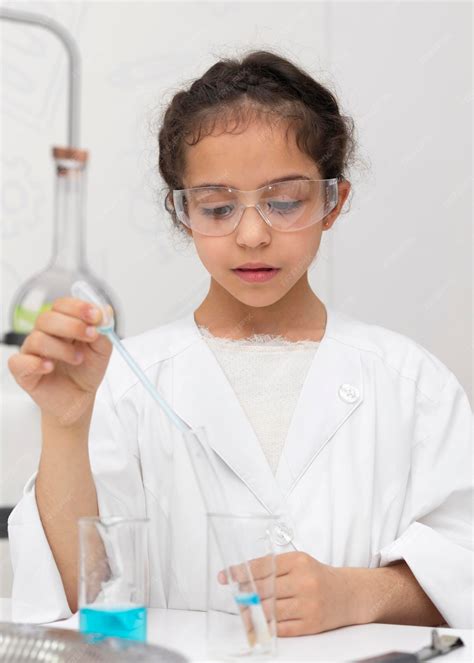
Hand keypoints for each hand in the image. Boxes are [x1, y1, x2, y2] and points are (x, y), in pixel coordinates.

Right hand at [8, 297, 112, 427]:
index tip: (95, 315)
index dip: (78, 307)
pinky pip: (18, 362)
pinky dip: (35, 363)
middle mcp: (44, 334)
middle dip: (72, 325)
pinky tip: (50, 367)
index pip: (62, 305)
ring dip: (62, 348)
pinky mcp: (23, 371)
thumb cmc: (86, 371)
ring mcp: (31, 352)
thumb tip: (106, 310)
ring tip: (78, 360)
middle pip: (47, 318)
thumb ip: (103, 330)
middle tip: (91, 335)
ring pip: (37, 339)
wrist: (79, 398)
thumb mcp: (102, 350)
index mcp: (62, 324)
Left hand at [219, 551, 359, 636]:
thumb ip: (275, 567)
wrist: (349, 594)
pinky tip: (258, 625)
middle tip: (235, 596)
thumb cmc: (319, 577)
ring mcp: (308, 604)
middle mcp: (304, 581)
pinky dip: (267, 627)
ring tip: (244, 612)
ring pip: (271, 611)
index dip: (242, 572)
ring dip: (252, 613)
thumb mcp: (300, 563)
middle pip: (265, 590)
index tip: (227, 575)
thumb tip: (245, 576)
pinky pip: (282, 628)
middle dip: (245, 594)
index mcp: (299, 561)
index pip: (263, 566)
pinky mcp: (311, 624)